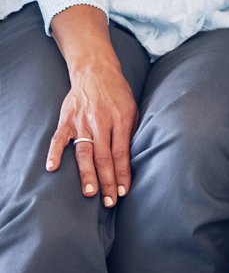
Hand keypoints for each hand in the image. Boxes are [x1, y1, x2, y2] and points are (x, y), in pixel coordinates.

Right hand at [46, 59, 136, 205]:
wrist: (96, 71)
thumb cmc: (118, 94)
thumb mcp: (132, 109)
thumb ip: (130, 133)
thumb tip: (130, 160)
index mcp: (121, 121)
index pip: (122, 153)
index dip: (122, 174)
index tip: (123, 191)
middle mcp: (101, 123)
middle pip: (104, 157)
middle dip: (107, 181)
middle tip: (109, 201)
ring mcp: (82, 121)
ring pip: (84, 152)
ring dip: (87, 173)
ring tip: (89, 192)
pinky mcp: (67, 119)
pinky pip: (59, 138)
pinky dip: (54, 153)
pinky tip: (52, 168)